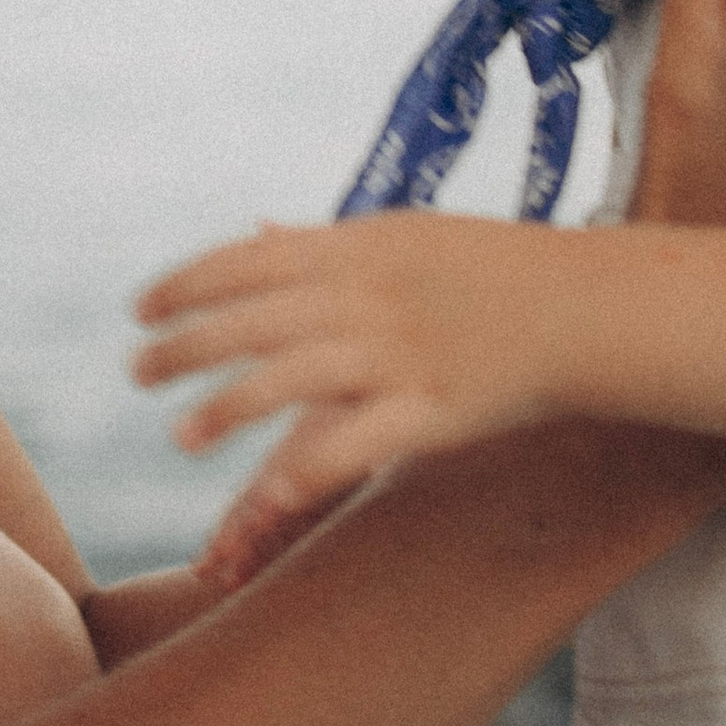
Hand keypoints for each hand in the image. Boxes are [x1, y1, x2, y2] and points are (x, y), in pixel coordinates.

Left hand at [141, 206, 572, 579]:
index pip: (246, 260)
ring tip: (181, 434)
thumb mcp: (406, 234)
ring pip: (287, 381)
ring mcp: (399, 355)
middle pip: (251, 320)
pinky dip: (304, 470)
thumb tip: (253, 229)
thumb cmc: (494, 268)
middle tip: (138, 370)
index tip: (139, 308)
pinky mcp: (433, 412)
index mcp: (358, 246)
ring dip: (224, 408)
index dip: (185, 284)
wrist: (588, 307)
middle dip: (185, 346)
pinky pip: (354, 445)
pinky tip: (261, 495)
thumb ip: (323, 242)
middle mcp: (368, 296)